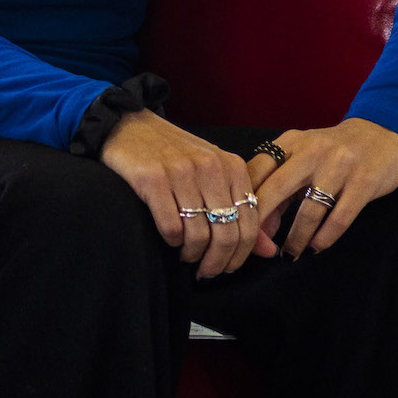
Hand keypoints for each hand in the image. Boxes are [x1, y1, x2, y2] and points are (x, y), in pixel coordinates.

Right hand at [100, 111, 269, 278]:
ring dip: (193, 254)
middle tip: (206, 272)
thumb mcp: (214, 174)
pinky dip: (173, 242)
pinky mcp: (151, 178)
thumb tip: (270, 252)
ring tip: (186, 255)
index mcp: (232, 166)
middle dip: (217, 262)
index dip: (240, 254)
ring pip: (199, 235)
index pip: (249, 225)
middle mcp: (210, 167)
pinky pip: (171, 227)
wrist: (128, 125)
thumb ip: (242, 210)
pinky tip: (170, 239)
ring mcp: (180, 172)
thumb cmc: (174, 154)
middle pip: (226, 234)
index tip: (227, 267)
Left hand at [247, 118, 397, 259]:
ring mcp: (338, 166)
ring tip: (289, 254)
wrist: (382, 133)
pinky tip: (316, 248)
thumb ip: (280, 185)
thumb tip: (262, 225)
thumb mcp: (302, 157)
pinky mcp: (364, 182)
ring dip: (296, 238)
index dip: (243, 201)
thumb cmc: (333, 151)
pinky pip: (340, 217)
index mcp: (288, 142)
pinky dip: (324, 237)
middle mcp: (310, 151)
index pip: (255, 171)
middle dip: (261, 223)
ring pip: (308, 210)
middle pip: (275, 190)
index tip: (239, 226)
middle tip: (256, 248)